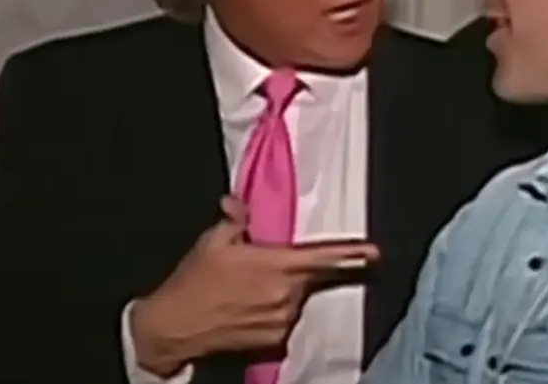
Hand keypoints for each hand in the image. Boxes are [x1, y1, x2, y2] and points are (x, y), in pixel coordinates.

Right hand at [130, 196, 378, 376]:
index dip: (352, 254)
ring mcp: (282, 321)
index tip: (375, 252)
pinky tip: (247, 309)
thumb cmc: (193, 280)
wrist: (172, 329)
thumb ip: (235, 220)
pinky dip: (274, 311)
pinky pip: (284, 320)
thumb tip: (238, 204)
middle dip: (297, 270)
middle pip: (309, 277)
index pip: (323, 258)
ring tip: (247, 291)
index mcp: (277, 265)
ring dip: (283, 291)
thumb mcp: (212, 241)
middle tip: (266, 269)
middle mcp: (286, 295)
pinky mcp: (274, 342)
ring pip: (296, 298)